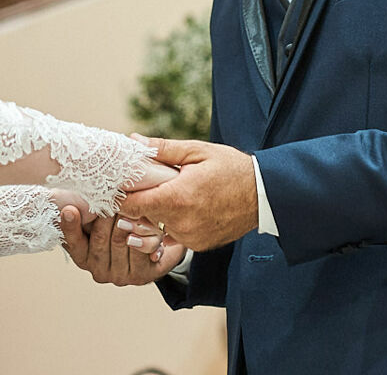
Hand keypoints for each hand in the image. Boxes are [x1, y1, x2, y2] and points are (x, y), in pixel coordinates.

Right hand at [60, 203, 184, 286]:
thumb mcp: (98, 222)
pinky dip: (143, 231)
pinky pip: (140, 249)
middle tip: (112, 193)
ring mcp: (119, 275)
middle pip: (100, 237)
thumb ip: (86, 213)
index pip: (73, 243)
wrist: (152, 246)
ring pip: (121, 241)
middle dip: (107, 212)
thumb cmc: (119, 230)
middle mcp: (99, 270)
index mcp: (83, 257)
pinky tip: (144, 217)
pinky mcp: (140, 275)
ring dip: (126, 218)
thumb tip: (69, 196)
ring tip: (130, 200)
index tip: (69, 210)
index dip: (70, 227)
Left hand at [118, 137, 257, 252]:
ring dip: (158, 212)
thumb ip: (162, 149)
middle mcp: (181, 223)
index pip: (131, 204)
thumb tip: (133, 140)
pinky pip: (175, 235)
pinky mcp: (199, 245)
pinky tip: (186, 207)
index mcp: (177, 198)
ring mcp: (190, 237)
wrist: (264, 195)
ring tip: (172, 193)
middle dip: (140, 200)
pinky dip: (174, 222)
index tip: (121, 184)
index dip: (122, 195)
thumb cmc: (231, 169)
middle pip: (142, 215)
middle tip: (147, 183)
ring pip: (158, 226)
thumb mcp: (197, 152)